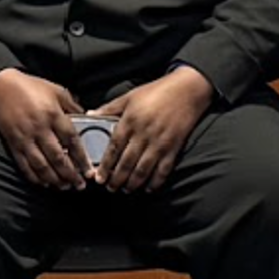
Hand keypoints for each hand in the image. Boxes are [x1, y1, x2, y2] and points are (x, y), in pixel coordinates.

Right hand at [0, 68, 89, 188]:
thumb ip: (71, 105)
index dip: (82, 159)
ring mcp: (25, 138)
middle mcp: (39, 129)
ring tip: (64, 186)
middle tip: (79, 185)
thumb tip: (84, 118)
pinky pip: (24, 165)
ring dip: (54, 180)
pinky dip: (35, 177)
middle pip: (58, 158)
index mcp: (53, 114)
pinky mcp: (12, 144)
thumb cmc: (28, 86)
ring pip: (42, 166)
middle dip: (70, 175)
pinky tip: (44, 183)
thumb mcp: (55, 90)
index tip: (89, 171)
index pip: (72, 141)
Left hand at [94, 67, 213, 191]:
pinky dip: (156, 182)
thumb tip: (90, 114)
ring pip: (143, 170)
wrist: (188, 89)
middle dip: (117, 179)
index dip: (105, 166)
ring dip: (133, 183)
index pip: (114, 148)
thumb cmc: (157, 91)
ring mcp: (160, 142)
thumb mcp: (130, 96)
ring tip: (126, 189)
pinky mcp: (174, 147)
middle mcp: (143, 134)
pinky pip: (163, 169)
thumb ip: (110, 108)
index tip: (99, 178)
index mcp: (130, 121)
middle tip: (111, 188)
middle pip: (127, 163)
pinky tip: (149, 188)